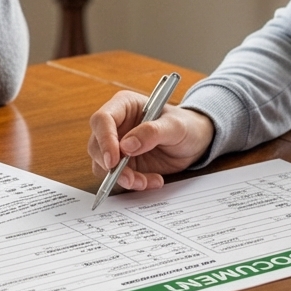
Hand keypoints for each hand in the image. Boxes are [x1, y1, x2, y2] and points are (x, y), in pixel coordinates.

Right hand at [87, 90, 215, 192]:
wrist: (194, 141)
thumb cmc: (185, 125)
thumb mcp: (175, 126)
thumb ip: (152, 132)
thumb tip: (126, 146)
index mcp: (124, 106)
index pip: (102, 119)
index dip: (104, 140)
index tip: (114, 160)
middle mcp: (116, 125)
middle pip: (96, 145)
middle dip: (111, 166)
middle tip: (130, 178)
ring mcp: (117, 146)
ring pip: (103, 166)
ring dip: (122, 178)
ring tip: (146, 181)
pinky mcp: (123, 164)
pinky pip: (118, 178)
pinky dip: (133, 184)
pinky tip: (153, 181)